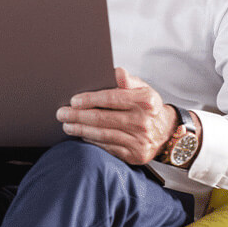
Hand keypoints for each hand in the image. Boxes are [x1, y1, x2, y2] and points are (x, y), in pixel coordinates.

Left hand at [56, 68, 176, 164]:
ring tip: (66, 125)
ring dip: (80, 129)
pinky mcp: (134, 155)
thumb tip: (117, 72)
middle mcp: (143, 122)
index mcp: (146, 101)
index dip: (89, 99)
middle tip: (62, 113)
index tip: (73, 100)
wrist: (166, 131)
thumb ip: (128, 80)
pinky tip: (82, 135)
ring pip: (102, 134)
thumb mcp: (143, 88)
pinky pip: (107, 147)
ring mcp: (139, 140)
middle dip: (78, 116)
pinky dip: (92, 141)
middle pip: (102, 118)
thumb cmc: (148, 107)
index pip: (111, 98)